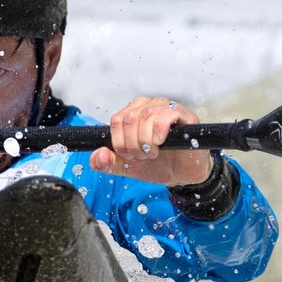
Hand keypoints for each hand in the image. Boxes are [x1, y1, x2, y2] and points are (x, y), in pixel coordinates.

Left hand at [90, 96, 213, 185]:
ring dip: (146, 140)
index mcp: (132, 114)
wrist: (181, 175)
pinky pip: (167, 113)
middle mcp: (148, 106)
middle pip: (129, 118)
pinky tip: (161, 141)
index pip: (116, 121)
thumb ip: (108, 163)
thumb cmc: (157, 165)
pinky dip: (160, 130)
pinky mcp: (184, 114)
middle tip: (144, 156)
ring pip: (146, 115)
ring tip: (154, 152)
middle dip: (133, 144)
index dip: (120, 142)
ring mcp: (166, 108)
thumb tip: (97, 156)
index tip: (130, 156)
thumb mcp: (127, 167)